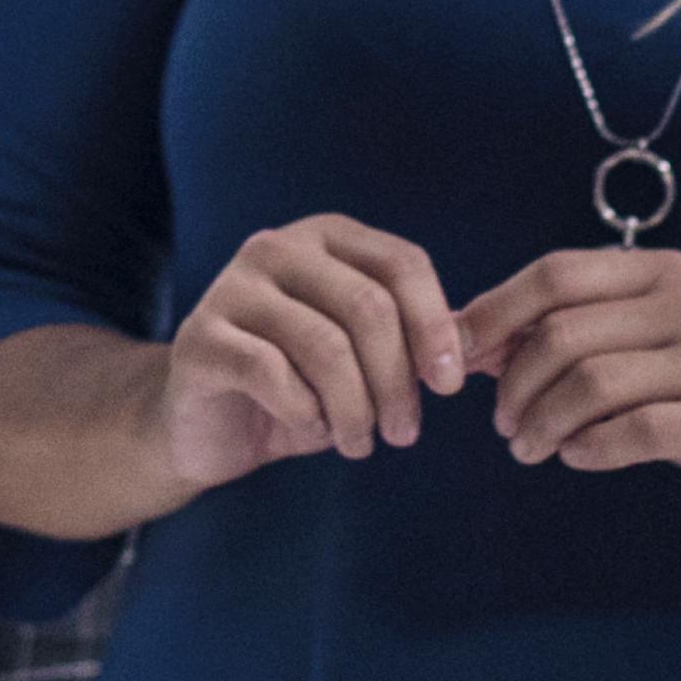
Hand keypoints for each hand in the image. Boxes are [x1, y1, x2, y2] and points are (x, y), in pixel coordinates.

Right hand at [163, 216, 463, 491]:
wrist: (205, 426)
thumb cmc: (297, 388)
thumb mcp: (363, 360)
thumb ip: (412, 343)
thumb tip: (480, 347)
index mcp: (325, 238)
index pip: (402, 263)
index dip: (435, 327)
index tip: (449, 386)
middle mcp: (276, 247)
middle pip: (369, 307)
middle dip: (399, 381)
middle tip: (404, 433)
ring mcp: (231, 288)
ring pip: (326, 347)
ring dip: (357, 410)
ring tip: (360, 443)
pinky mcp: (201, 338)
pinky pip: (273, 375)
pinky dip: (306, 414)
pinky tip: (310, 429)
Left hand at [458, 245, 680, 530]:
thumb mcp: (645, 343)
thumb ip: (570, 332)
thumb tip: (468, 338)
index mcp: (663, 272)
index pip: (556, 274)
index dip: (495, 312)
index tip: (458, 355)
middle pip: (563, 332)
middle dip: (515, 383)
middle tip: (504, 425)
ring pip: (591, 383)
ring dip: (543, 422)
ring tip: (530, 448)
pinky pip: (634, 430)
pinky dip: (590, 448)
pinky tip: (577, 458)